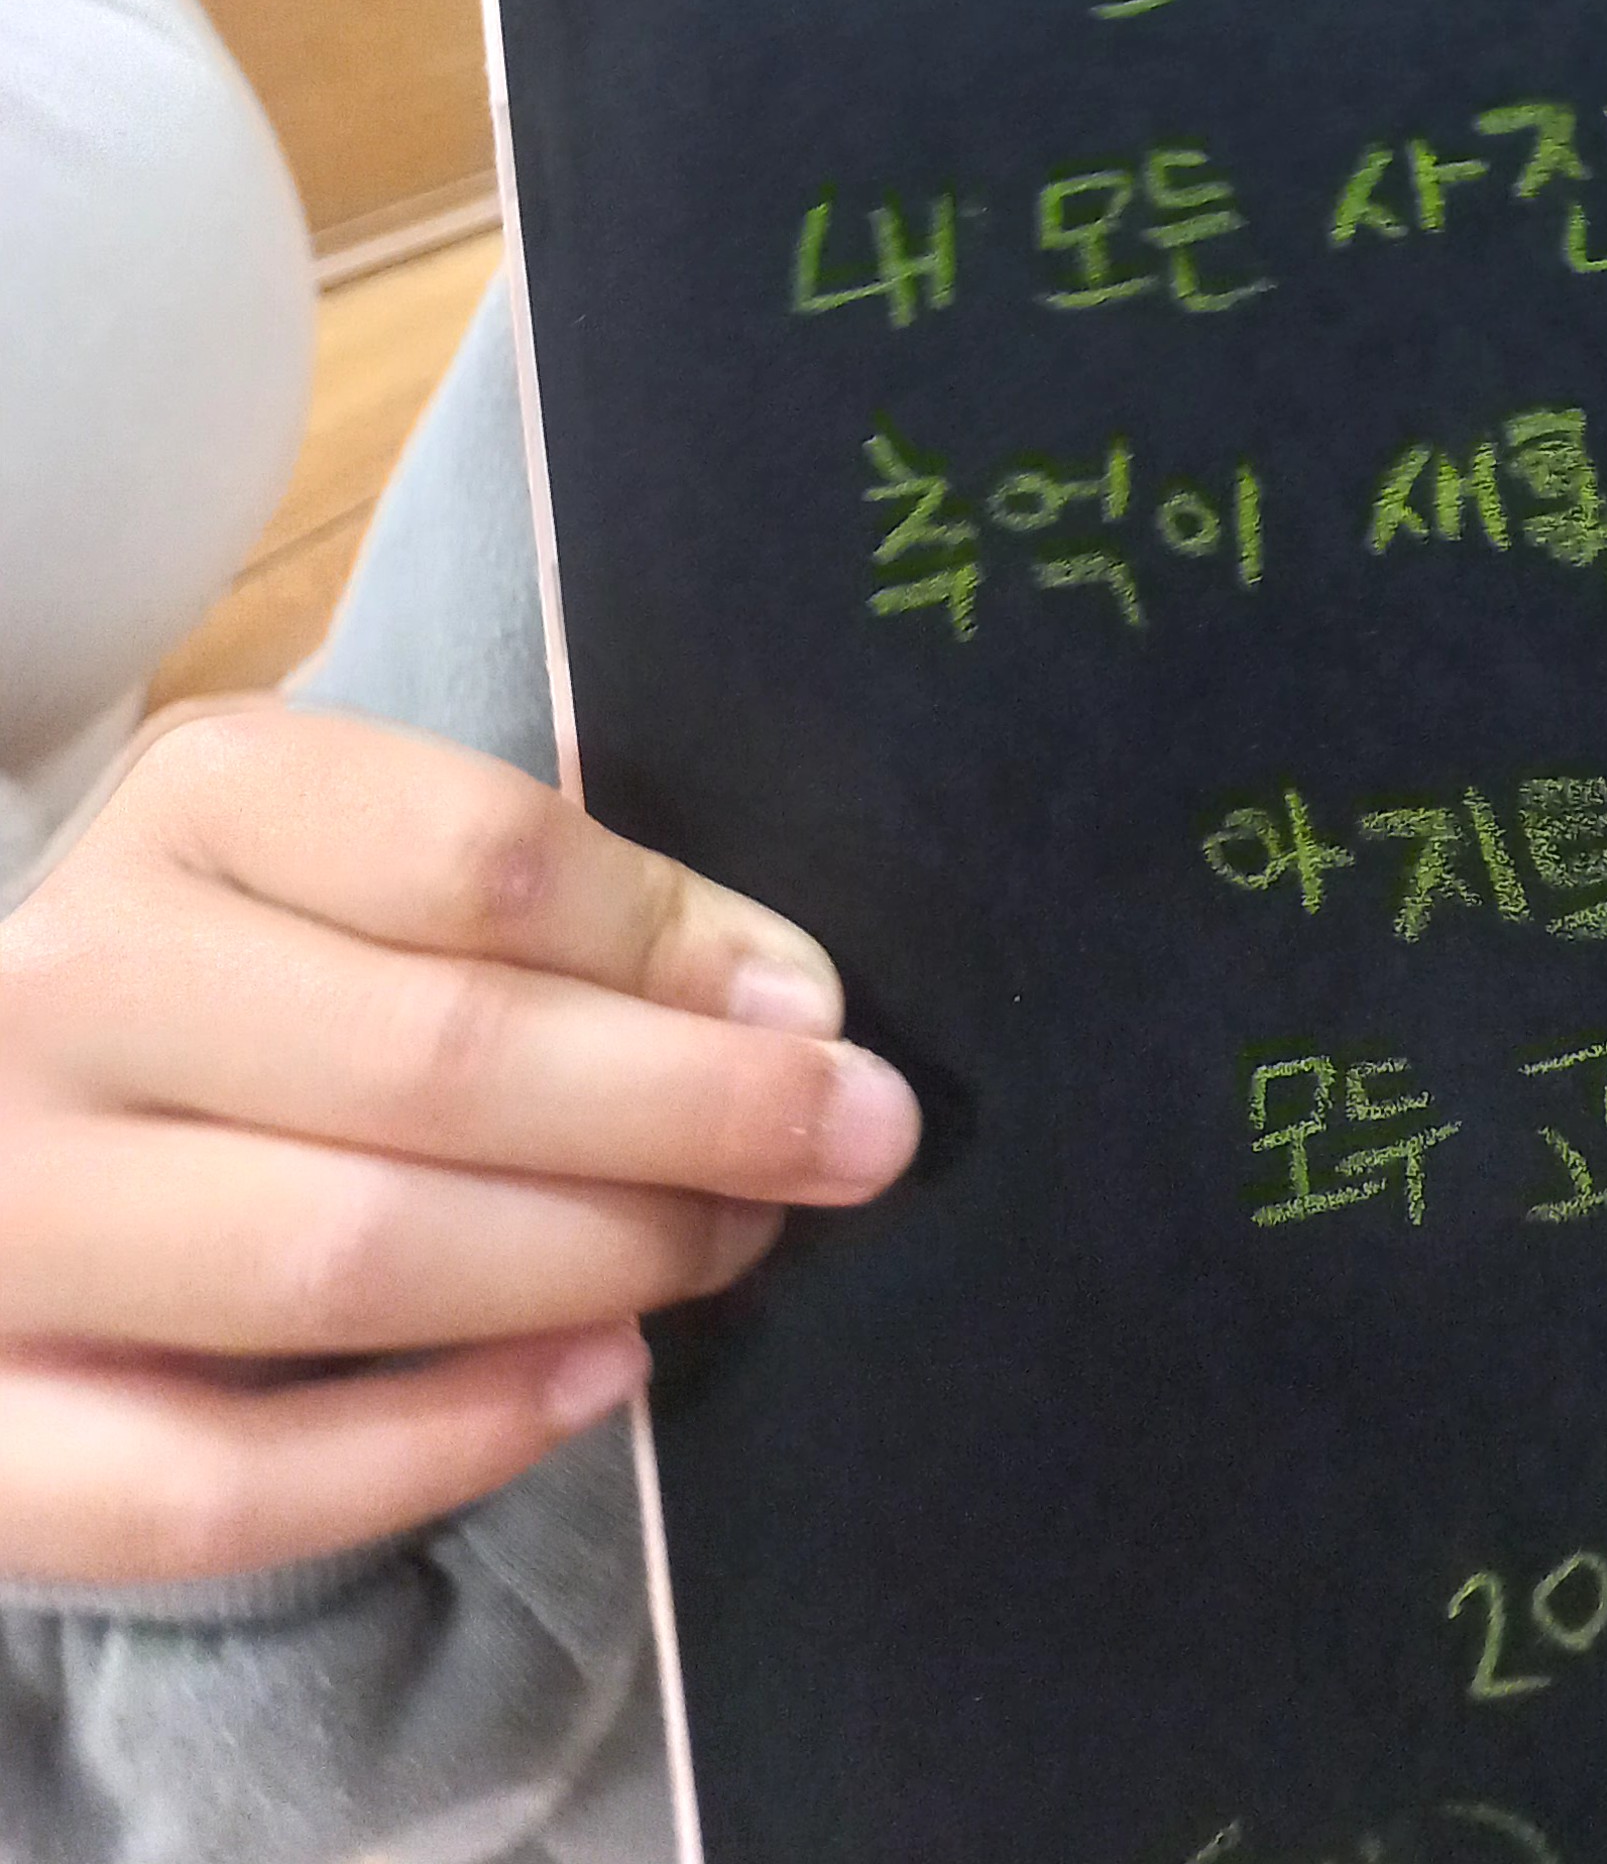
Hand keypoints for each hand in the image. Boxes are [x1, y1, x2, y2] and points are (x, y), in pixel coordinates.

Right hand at [0, 702, 918, 1586]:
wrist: (11, 1100)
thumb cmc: (260, 966)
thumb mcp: (379, 862)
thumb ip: (566, 908)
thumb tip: (787, 1005)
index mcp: (198, 797)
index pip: (476, 858)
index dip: (672, 944)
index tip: (816, 1010)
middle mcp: (69, 983)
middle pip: (434, 1061)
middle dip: (687, 1115)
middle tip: (849, 1146)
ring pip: (337, 1259)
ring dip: (586, 1266)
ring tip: (725, 1249)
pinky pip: (211, 1483)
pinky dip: (432, 1450)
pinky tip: (592, 1385)